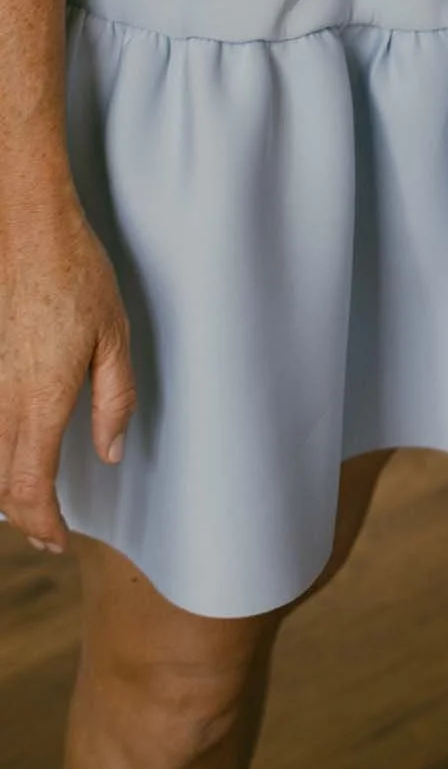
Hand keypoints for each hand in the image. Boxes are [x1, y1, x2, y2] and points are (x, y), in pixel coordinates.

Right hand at [0, 191, 134, 550]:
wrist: (26, 227)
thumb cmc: (76, 274)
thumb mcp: (114, 335)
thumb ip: (114, 399)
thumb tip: (109, 452)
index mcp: (41, 397)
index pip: (30, 487)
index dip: (43, 524)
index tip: (59, 540)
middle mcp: (2, 398)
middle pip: (1, 483)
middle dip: (24, 516)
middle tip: (48, 531)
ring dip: (4, 488)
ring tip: (30, 502)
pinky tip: (10, 454)